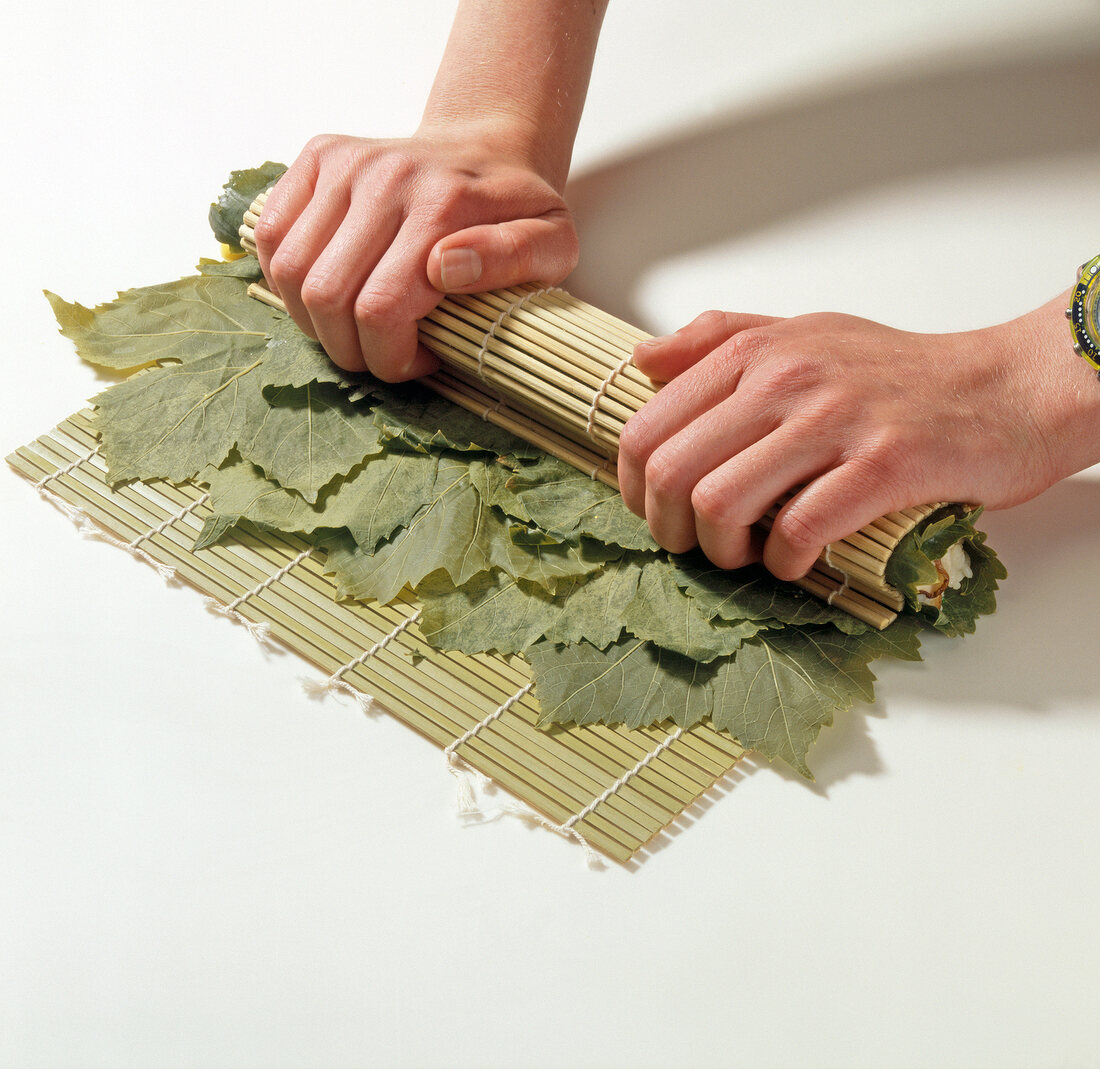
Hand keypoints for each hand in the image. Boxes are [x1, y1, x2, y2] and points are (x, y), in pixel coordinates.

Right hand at [254, 127, 578, 380]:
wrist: (489, 145)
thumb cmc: (519, 209)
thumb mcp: (554, 242)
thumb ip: (515, 258)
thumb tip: (445, 269)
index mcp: (441, 206)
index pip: (380, 310)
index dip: (391, 358)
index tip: (422, 360)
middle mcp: (384, 178)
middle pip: (326, 297)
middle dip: (351, 350)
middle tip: (386, 353)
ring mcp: (345, 163)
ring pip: (290, 273)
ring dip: (315, 322)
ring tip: (358, 327)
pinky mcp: (319, 157)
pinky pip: (271, 235)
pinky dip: (287, 280)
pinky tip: (330, 292)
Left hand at [617, 298, 1099, 580]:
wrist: (1006, 387)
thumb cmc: (899, 370)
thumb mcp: (802, 331)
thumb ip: (717, 340)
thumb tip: (642, 360)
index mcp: (754, 352)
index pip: (646, 427)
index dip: (631, 486)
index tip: (653, 510)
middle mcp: (785, 380)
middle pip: (670, 472)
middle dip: (666, 528)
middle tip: (694, 544)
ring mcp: (834, 422)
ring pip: (721, 504)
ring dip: (720, 551)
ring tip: (745, 555)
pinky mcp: (883, 466)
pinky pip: (798, 530)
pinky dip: (784, 563)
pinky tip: (795, 560)